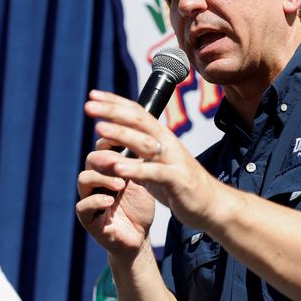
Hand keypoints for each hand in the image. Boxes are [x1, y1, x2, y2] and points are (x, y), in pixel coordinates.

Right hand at [76, 142, 155, 257]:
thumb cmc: (139, 206)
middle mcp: (96, 180)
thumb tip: (147, 132)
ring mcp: (89, 198)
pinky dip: (96, 201)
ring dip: (102, 178)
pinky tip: (110, 200)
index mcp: (108, 169)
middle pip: (91, 159)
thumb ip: (140, 161)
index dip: (111, 140)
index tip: (125, 138)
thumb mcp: (143, 180)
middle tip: (121, 161)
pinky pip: (83, 206)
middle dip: (106, 158)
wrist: (139, 236)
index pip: (102, 147)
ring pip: (84, 179)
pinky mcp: (88, 219)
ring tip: (120, 184)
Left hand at [79, 90, 222, 230]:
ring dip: (121, 135)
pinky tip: (117, 167)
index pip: (136, 112)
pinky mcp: (177, 180)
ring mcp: (173, 160)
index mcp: (161, 136)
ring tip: (99, 129)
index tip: (93, 95)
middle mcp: (167, 143)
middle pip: (138, 121)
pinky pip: (154, 173)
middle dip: (112, 112)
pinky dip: (135, 169)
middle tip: (89, 106)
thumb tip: (109, 144)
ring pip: (145, 143)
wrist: (212, 204)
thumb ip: (134, 153)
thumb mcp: (154, 165)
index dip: (115, 102)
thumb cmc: (179, 183)